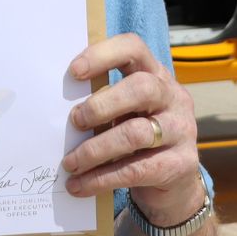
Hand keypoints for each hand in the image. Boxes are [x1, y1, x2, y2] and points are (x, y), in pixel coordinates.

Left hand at [62, 32, 205, 225]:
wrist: (173, 183)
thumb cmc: (136, 138)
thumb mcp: (124, 113)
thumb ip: (102, 102)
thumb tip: (54, 109)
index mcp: (155, 75)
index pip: (134, 49)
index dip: (103, 55)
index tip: (74, 71)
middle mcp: (173, 97)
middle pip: (141, 88)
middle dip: (101, 105)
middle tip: (74, 121)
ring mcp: (182, 130)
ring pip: (136, 133)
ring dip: (95, 150)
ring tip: (70, 163)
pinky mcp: (181, 164)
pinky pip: (136, 170)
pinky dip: (102, 178)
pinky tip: (79, 186)